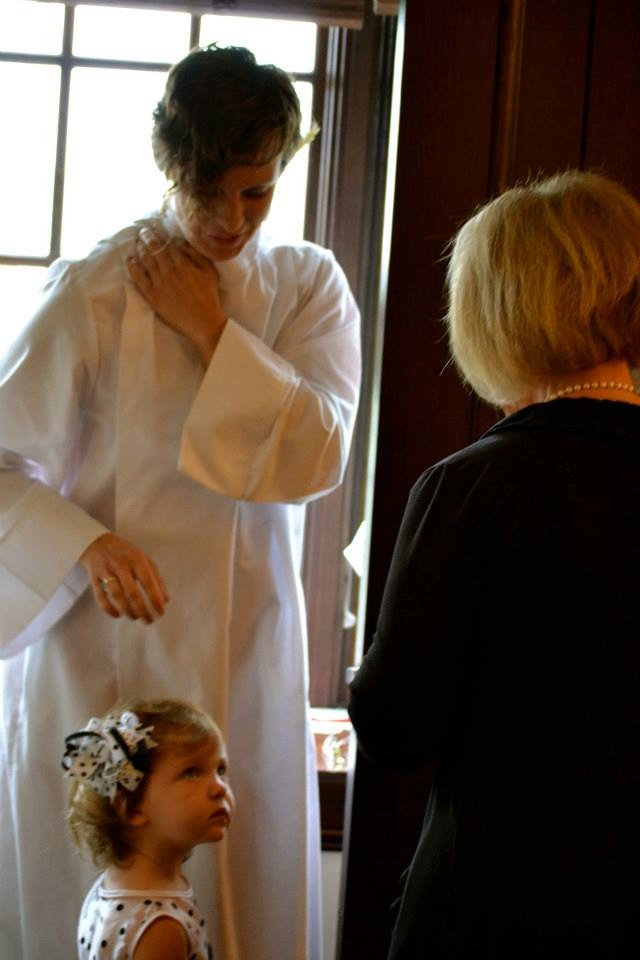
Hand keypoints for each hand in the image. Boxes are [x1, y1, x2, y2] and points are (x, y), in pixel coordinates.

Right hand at [79, 532, 169, 623]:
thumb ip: (157, 578)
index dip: (156, 600)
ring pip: (116, 596)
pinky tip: (117, 615)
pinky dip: (108, 609)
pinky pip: (100, 597)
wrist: (98, 542)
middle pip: (132, 593)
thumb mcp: (144, 560)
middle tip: (148, 621)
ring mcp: (106, 571)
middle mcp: (121, 564)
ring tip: (134, 617)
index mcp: (137, 559)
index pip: (149, 583)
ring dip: (127, 611)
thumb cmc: (126, 554)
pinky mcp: (93, 578)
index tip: (161, 613)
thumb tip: (166, 601)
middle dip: (142, 610)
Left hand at [126, 226, 227, 365]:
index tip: (156, 229)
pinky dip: (133, 266)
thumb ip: (196, 254)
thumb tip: (180, 242)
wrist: (203, 322)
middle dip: (147, 236)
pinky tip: (130, 260)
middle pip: (154, 248)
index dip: (161, 235)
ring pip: (145, 259)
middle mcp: (169, 270)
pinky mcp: (152, 295)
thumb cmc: (209, 297)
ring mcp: (159, 283)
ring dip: (140, 248)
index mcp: (183, 263)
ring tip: (138, 242)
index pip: (168, 244)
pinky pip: (138, 277)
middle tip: (143, 231)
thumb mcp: (210, 272)